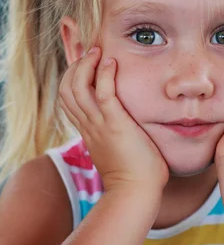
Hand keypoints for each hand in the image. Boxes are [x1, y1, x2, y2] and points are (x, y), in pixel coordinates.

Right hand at [59, 46, 168, 192]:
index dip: (72, 77)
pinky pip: (103, 93)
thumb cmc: (135, 174)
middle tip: (91, 53)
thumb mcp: (117, 150)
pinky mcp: (115, 124)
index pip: (69, 98)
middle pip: (66, 89)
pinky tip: (112, 62)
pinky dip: (104, 74)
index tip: (84, 62)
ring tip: (98, 52)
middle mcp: (89, 125)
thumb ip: (114, 136)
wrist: (136, 192)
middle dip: (74, 66)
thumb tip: (126, 130)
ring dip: (85, 65)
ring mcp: (99, 125)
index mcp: (88, 130)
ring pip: (76, 87)